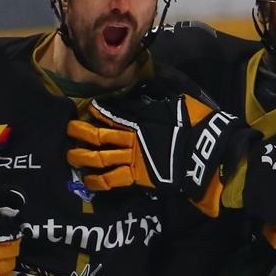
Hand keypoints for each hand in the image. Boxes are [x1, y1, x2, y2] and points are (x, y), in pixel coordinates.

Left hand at [67, 92, 253, 208]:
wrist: (206, 153)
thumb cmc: (197, 125)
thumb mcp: (178, 105)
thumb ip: (158, 103)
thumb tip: (146, 94)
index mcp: (142, 118)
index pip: (114, 113)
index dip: (99, 111)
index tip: (89, 108)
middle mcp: (132, 138)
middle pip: (99, 134)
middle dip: (81, 131)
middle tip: (69, 129)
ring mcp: (133, 158)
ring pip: (99, 157)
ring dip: (82, 156)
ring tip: (70, 154)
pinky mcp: (138, 177)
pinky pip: (112, 180)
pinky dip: (97, 181)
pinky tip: (86, 180)